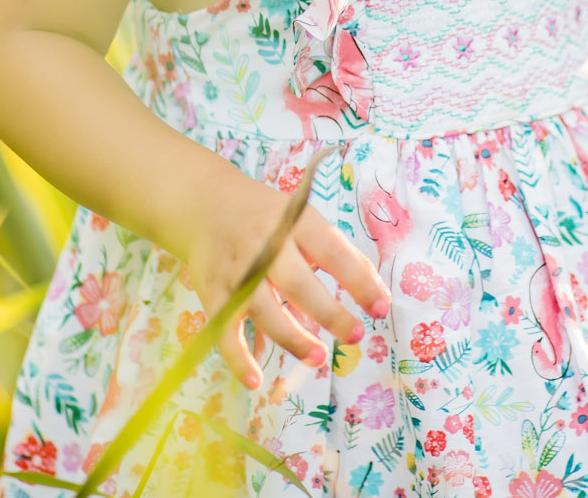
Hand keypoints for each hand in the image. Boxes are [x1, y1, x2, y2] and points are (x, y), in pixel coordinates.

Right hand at [176, 165, 390, 390]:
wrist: (206, 205)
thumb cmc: (271, 221)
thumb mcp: (306, 222)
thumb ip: (343, 256)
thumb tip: (380, 297)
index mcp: (295, 223)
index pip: (332, 251)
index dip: (359, 280)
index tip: (381, 308)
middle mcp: (264, 244)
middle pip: (297, 282)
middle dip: (328, 313)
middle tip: (355, 337)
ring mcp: (235, 269)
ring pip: (262, 309)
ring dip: (291, 338)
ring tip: (318, 358)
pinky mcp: (212, 292)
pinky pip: (223, 329)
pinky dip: (237, 358)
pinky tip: (255, 381)